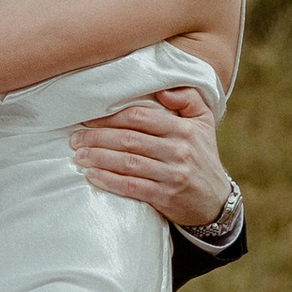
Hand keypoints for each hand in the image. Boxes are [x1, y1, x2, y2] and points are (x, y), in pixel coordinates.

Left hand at [67, 85, 233, 228]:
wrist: (216, 201)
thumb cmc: (202, 155)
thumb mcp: (204, 121)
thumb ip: (187, 98)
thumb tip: (162, 90)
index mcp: (184, 129)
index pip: (140, 117)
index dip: (110, 117)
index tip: (88, 119)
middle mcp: (179, 150)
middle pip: (129, 139)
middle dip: (97, 138)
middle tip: (75, 139)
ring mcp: (172, 175)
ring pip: (127, 163)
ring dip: (98, 158)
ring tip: (79, 156)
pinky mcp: (165, 196)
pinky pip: (131, 186)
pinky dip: (108, 181)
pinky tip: (92, 176)